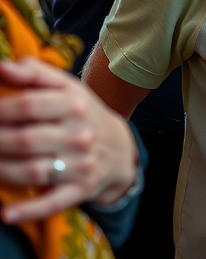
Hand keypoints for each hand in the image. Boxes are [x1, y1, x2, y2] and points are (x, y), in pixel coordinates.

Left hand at [0, 57, 139, 223]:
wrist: (119, 147)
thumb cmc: (81, 114)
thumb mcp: (67, 88)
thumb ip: (34, 74)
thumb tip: (1, 66)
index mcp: (75, 104)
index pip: (28, 105)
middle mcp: (79, 133)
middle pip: (25, 139)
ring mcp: (81, 163)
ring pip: (32, 171)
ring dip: (1, 172)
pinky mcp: (80, 189)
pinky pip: (51, 203)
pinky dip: (27, 210)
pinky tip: (5, 214)